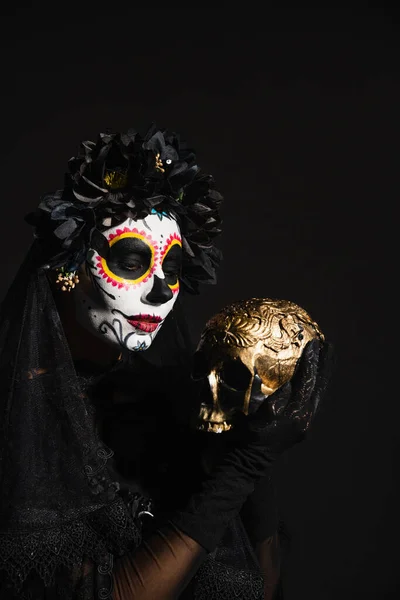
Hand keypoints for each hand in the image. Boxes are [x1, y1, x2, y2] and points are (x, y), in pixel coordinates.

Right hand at [243, 338, 334, 453]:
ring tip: (328, 356)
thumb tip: (283, 383)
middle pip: (318, 386)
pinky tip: (315, 378)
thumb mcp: (256, 417)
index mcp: (294, 415)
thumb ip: (271, 401)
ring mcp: (304, 423)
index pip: (305, 383)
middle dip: (325, 365)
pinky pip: (312, 401)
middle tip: (330, 345)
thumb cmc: (246, 438)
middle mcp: (304, 418)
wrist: (248, 463)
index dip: (310, 363)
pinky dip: (315, 386)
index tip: (313, 344)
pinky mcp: (301, 427)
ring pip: (318, 394)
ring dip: (323, 375)